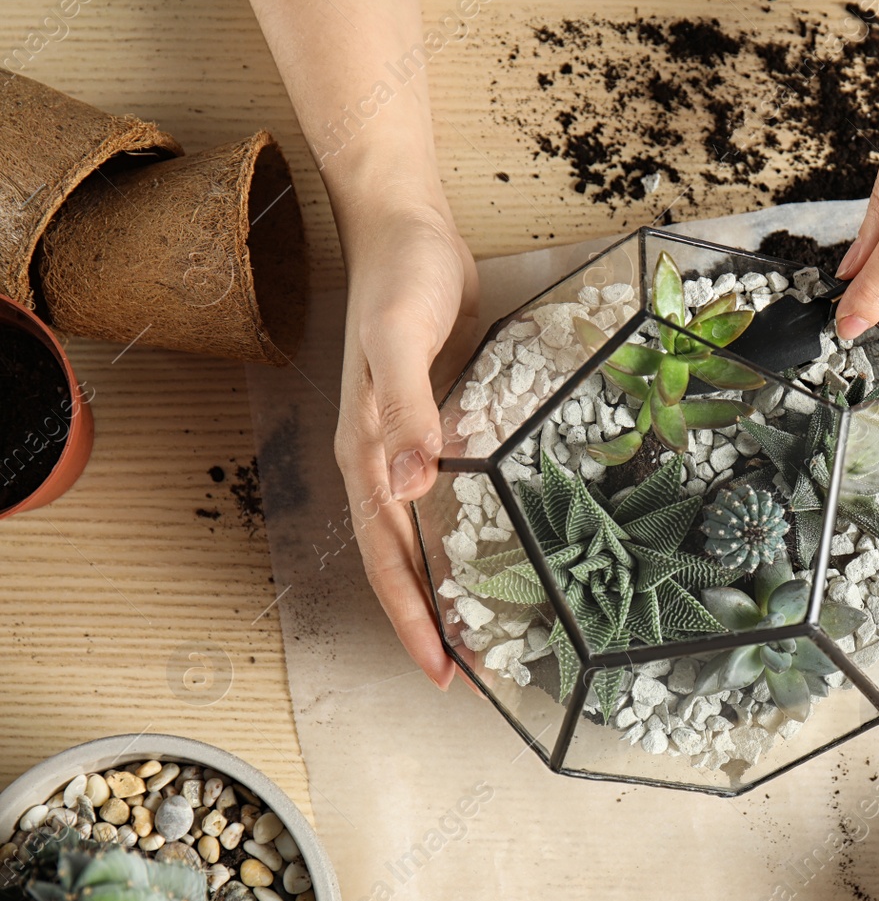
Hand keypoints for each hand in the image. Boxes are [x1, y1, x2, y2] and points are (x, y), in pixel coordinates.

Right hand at [333, 201, 478, 688]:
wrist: (405, 227)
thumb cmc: (402, 278)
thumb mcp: (403, 337)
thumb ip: (405, 407)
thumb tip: (408, 484)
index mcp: (365, 452)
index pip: (385, 555)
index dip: (411, 615)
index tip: (442, 669)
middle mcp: (380, 459)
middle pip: (396, 560)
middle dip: (425, 620)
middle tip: (467, 673)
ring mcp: (405, 444)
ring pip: (417, 536)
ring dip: (440, 585)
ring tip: (479, 628)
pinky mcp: (434, 423)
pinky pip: (442, 497)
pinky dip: (459, 534)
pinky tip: (490, 546)